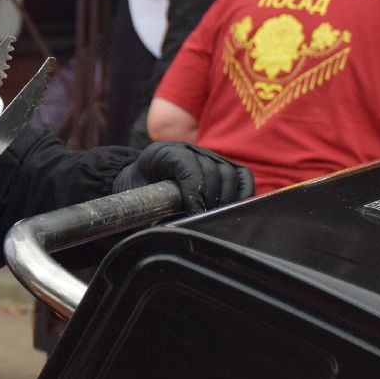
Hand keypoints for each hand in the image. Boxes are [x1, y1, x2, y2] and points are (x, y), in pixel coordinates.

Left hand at [120, 141, 252, 212]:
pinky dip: (243, 194)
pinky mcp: (224, 167)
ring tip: (215, 218)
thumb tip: (161, 228)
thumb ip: (147, 206)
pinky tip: (233, 211)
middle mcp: (190, 150)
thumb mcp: (136, 194)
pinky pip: (242, 177)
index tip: (194, 212)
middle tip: (204, 220)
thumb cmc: (139, 190)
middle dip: (210, 198)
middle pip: (212, 169)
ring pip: (228, 174)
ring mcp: (209, 157)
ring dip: (225, 199)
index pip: (187, 164)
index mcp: (164, 153)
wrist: (143, 180)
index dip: (193, 189)